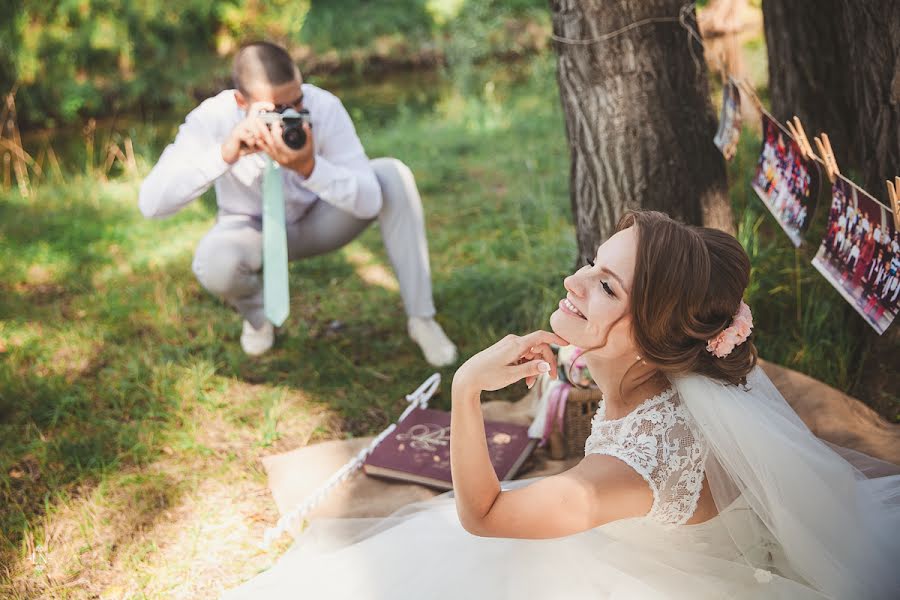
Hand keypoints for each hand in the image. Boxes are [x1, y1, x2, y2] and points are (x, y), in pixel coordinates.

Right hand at [221, 101, 275, 163]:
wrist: (231, 154)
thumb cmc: (245, 147)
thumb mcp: (259, 142)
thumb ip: (267, 136)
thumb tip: (280, 131)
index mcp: (251, 122)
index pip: (255, 108)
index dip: (263, 105)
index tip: (272, 107)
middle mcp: (245, 122)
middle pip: (257, 118)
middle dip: (265, 130)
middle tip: (270, 140)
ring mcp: (240, 127)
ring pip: (254, 127)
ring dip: (258, 138)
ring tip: (257, 145)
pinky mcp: (236, 134)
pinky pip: (248, 136)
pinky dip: (252, 144)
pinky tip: (249, 147)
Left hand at [257, 120, 315, 176]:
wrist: (304, 168)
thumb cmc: (307, 157)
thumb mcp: (310, 146)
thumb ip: (308, 135)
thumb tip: (305, 124)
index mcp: (290, 155)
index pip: (279, 143)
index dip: (275, 132)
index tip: (276, 122)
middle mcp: (281, 158)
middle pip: (269, 143)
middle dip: (263, 130)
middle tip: (258, 120)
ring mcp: (277, 159)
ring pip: (265, 147)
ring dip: (260, 135)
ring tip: (255, 125)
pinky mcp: (274, 159)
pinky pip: (265, 150)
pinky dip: (261, 143)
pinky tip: (257, 136)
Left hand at [452, 330, 568, 396]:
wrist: (467, 377)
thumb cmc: (488, 376)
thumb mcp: (511, 375)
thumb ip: (530, 369)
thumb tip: (546, 364)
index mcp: (516, 345)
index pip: (540, 337)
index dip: (555, 338)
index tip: (567, 343)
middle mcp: (513, 342)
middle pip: (538, 347)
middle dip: (546, 362)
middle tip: (552, 378)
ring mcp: (508, 346)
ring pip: (530, 354)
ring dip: (535, 367)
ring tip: (529, 385)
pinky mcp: (505, 351)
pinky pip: (522, 357)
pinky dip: (526, 367)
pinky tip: (524, 381)